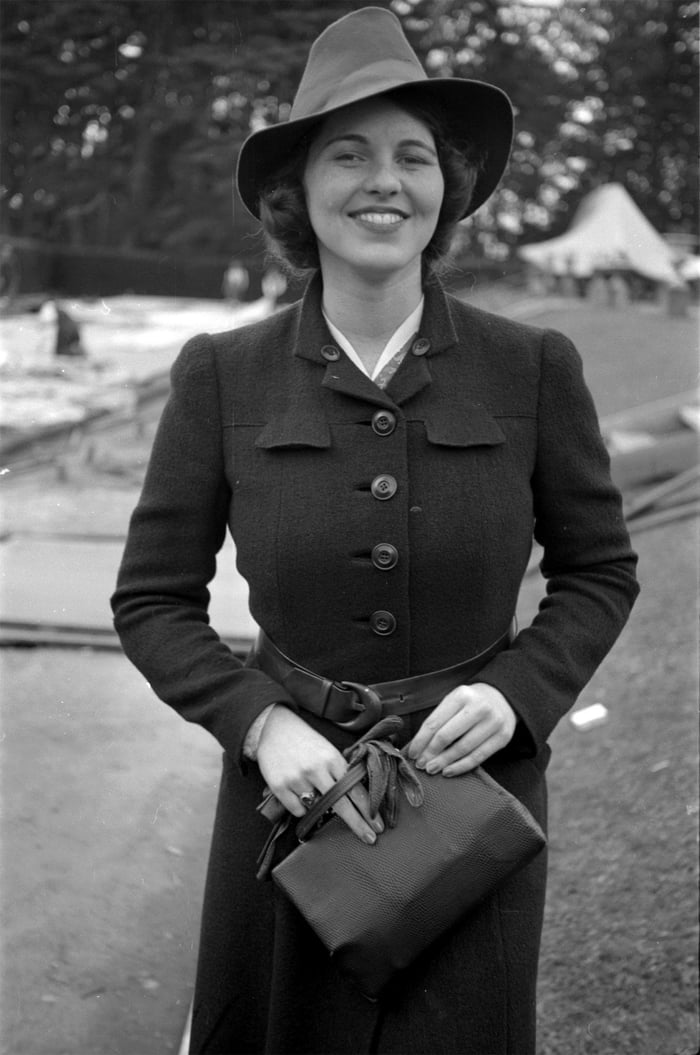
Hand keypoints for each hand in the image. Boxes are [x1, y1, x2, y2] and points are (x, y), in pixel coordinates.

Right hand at [256, 706, 382, 843]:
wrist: (274, 728)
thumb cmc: (306, 741)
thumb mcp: (328, 751)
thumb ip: (340, 772)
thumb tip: (356, 799)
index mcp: (332, 759)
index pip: (355, 790)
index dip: (368, 810)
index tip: (378, 825)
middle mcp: (316, 770)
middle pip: (341, 805)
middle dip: (358, 824)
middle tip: (370, 838)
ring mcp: (297, 779)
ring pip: (317, 808)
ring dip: (320, 807)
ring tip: (313, 791)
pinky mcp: (279, 787)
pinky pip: (298, 810)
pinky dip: (301, 807)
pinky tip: (298, 791)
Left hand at [406, 683, 515, 776]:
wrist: (503, 698)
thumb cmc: (472, 702)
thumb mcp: (455, 700)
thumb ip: (439, 718)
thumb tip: (419, 745)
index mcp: (461, 695)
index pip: (435, 722)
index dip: (420, 740)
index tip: (412, 753)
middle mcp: (479, 707)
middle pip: (447, 736)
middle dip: (430, 753)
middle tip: (420, 764)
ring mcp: (493, 722)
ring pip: (463, 748)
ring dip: (444, 762)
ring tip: (432, 769)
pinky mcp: (503, 737)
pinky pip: (478, 757)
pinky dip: (461, 766)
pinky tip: (449, 771)